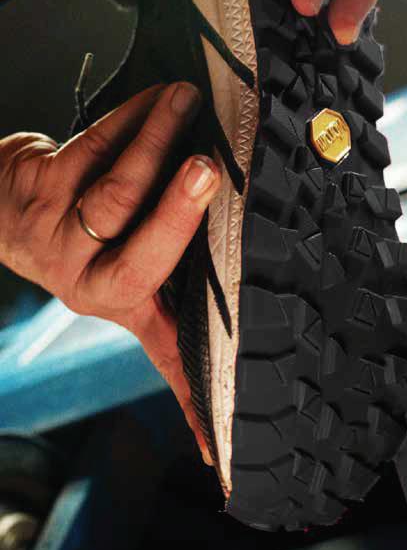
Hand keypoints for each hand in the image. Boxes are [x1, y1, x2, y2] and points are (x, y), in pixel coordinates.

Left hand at [0, 83, 220, 463]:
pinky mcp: (42, 187)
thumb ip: (166, 271)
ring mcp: (61, 234)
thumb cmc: (83, 231)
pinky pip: (93, 146)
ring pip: (116, 190)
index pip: (164, 358)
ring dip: (156, 139)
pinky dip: (132, 116)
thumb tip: (240, 261)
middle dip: (178, 211)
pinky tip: (159, 98)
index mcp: (120, 303)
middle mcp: (89, 280)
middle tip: (210, 172)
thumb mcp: (120, 264)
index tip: (221, 451)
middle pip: (141, 257)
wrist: (0, 204)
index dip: (194, 402)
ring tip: (189, 104)